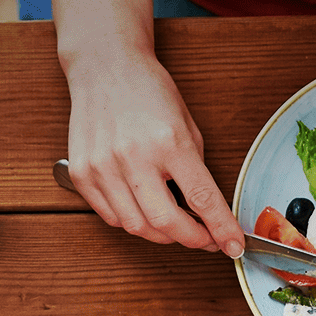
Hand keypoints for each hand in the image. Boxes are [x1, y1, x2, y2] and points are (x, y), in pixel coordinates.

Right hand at [62, 51, 244, 255]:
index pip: (200, 197)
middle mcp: (133, 156)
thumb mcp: (186, 125)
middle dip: (191, 239)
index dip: (220, 228)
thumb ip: (193, 169)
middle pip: (165, 223)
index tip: (232, 245)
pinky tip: (143, 209)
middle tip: (204, 239)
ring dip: (161, 234)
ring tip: (174, 225)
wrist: (104, 69)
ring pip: (136, 226)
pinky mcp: (83, 175)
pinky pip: (111, 216)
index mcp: (168, 141)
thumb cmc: (148, 92)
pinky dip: (132, 221)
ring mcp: (103, 168)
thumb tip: (202, 211)